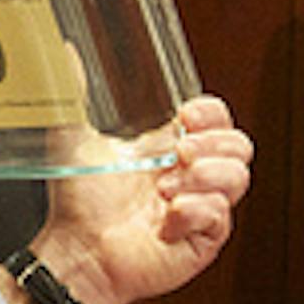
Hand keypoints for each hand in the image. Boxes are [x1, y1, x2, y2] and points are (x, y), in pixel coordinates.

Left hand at [30, 95, 252, 303]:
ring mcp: (201, 209)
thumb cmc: (78, 203)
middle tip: (179, 151)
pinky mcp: (203, 240)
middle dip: (214, 143)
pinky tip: (166, 219)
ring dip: (204, 176)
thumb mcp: (74, 138)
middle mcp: (191, 177)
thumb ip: (74, 94)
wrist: (77, 250)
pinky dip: (194, 212)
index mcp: (171, 148)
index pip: (217, 120)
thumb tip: (64, 53)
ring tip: (166, 188)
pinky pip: (220, 216)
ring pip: (239, 177)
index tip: (186, 115)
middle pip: (239, 146)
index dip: (212, 113)